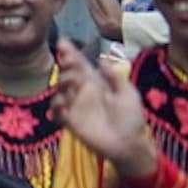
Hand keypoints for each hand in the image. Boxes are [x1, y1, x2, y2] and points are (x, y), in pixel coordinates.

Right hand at [50, 42, 153, 177]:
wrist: (129, 144)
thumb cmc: (131, 119)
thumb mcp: (129, 94)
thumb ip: (116, 78)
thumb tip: (101, 60)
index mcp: (97, 84)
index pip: (80, 66)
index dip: (71, 54)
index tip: (62, 42)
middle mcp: (83, 93)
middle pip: (67, 74)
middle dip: (65, 66)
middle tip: (69, 64)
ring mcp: (75, 107)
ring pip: (59, 90)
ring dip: (61, 84)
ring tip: (71, 85)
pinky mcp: (70, 121)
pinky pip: (56, 112)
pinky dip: (55, 107)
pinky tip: (62, 105)